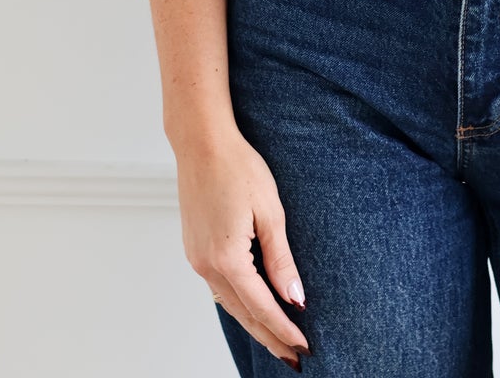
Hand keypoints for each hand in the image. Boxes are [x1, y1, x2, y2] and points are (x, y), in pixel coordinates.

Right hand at [175, 125, 311, 368]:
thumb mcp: (270, 212)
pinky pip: (219, 287)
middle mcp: (206, 265)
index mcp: (227, 259)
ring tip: (277, 340)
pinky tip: (252, 307)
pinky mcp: (195, 249)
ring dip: (254, 323)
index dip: (284, 328)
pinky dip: (239, 303)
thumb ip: (281, 259)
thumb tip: (294, 297)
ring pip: (230, 304)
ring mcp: (197, 259)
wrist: (201, 143)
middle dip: (270, 337)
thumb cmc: (238, 168)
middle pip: (243, 313)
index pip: (262, 306)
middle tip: (294, 358)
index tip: (304, 346)